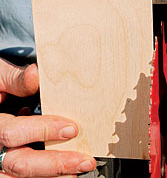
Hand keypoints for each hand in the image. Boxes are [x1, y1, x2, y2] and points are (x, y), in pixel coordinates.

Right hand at [0, 59, 95, 176]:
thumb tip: (35, 74)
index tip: (71, 128)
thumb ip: (15, 80)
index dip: (44, 130)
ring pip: (22, 177)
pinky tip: (63, 172)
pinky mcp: (6, 167)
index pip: (14, 132)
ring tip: (76, 172)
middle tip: (83, 161)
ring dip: (52, 176)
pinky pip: (23, 177)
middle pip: (20, 164)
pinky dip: (44, 176)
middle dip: (55, 164)